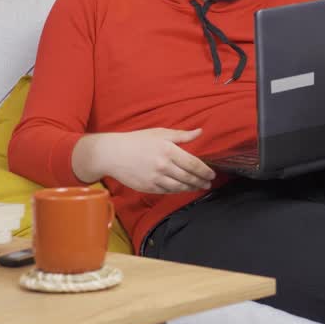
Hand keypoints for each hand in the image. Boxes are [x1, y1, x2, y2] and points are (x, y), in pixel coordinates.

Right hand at [95, 128, 216, 193]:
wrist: (113, 154)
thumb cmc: (137, 140)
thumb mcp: (160, 133)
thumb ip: (182, 135)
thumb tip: (200, 132)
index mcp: (168, 150)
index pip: (193, 164)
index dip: (205, 171)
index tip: (212, 174)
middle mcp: (163, 166)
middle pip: (188, 177)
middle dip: (201, 181)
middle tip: (208, 183)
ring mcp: (155, 178)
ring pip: (179, 187)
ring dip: (191, 188)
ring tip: (198, 187)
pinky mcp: (148, 187)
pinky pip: (167, 191)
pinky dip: (177, 191)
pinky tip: (182, 188)